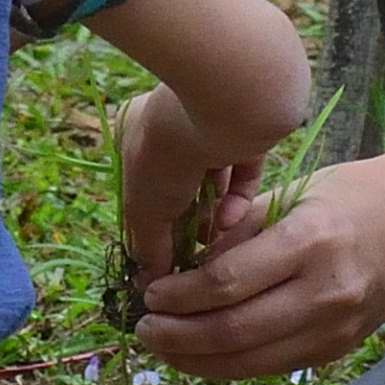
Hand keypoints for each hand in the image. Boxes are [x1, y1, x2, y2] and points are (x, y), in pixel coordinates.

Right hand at [108, 87, 262, 312]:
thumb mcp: (145, 206)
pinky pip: (242, 175)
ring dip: (212, 216)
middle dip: (186, 226)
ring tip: (214, 237)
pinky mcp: (248, 135)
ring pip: (213, 187)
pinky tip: (231, 218)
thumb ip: (147, 245)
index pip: (142, 191)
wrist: (223, 103)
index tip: (162, 262)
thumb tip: (150, 282)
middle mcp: (173, 131)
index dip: (152, 228)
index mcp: (136, 137)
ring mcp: (213, 131)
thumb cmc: (168, 150)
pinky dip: (237, 199)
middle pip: (179, 192)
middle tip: (192, 258)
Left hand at [134, 143, 384, 384]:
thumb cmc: (353, 195)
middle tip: (143, 328)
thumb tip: (183, 265)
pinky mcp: (339, 347)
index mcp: (309, 241)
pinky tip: (201, 353)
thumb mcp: (294, 193)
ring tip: (162, 346)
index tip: (148, 292)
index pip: (226, 282)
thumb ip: (239, 230)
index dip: (178, 295)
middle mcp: (325, 291)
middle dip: (178, 336)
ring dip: (197, 360)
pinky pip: (272, 365)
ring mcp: (336, 327)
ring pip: (250, 361)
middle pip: (233, 331)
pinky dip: (230, 363)